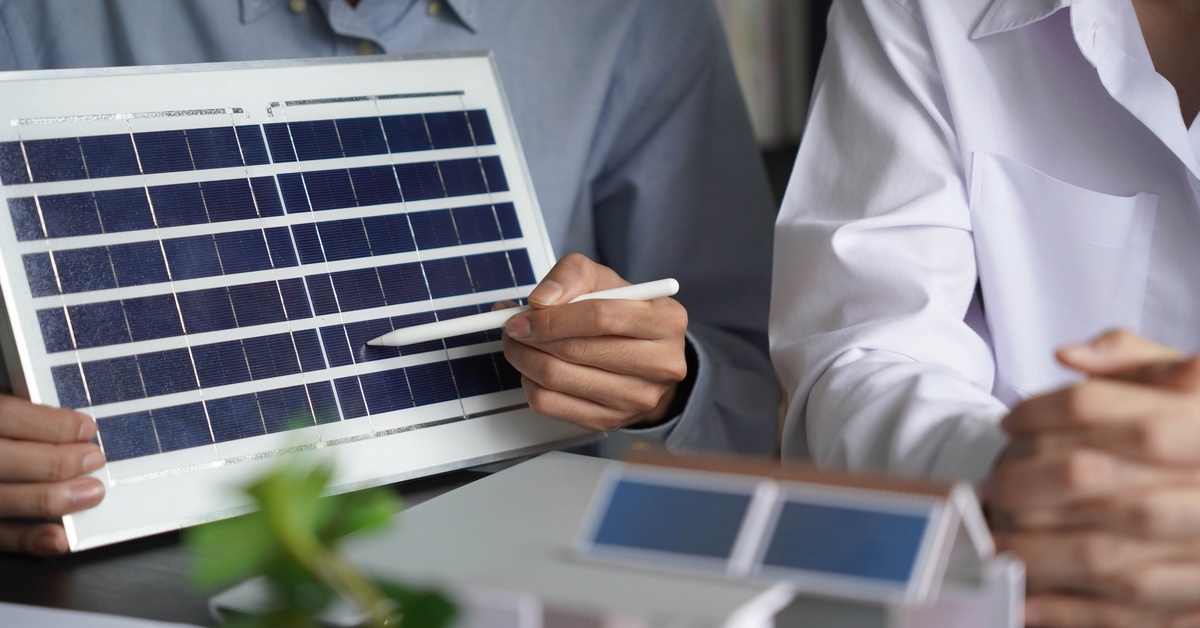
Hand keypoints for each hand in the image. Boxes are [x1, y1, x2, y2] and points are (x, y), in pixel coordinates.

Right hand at [0, 395, 104, 554]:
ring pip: (2, 500)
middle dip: (57, 462)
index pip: (5, 416)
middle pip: (5, 460)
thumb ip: (19, 417)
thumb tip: (69, 426)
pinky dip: (29, 540)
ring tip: (90, 493)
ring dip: (52, 499)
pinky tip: (58, 538)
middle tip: (94, 459)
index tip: (87, 428)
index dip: (50, 424)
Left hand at [496, 254, 687, 430]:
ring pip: (558, 380)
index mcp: (667, 321)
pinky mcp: (610, 420)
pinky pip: (550, 405)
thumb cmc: (622, 314)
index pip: (600, 318)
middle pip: (576, 351)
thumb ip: (572, 275)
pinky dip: (530, 383)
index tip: (522, 316)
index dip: (552, 317)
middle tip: (513, 327)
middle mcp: (660, 364)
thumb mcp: (605, 281)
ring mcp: (637, 398)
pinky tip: (534, 368)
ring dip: (524, 359)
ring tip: (520, 343)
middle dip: (532, 337)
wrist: (644, 357)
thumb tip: (541, 301)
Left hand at [989, 330, 1199, 625]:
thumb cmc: (1194, 431)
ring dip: (1033, 549)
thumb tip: (1067, 355)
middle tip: (988, 487)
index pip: (1098, 406)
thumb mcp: (1176, 384)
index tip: (1006, 422)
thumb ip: (1128, 359)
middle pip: (1088, 476)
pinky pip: (1123, 613)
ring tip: (993, 542)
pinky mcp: (1193, 605)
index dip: (1041, 411)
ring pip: (1101, 550)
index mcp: (1197, 422)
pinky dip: (1066, 611)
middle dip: (1023, 483)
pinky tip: (1024, 603)